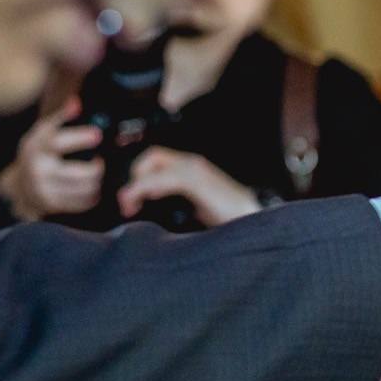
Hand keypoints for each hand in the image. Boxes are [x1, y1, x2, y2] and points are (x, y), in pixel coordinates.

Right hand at [0, 100, 102, 220]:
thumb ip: (63, 117)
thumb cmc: (40, 152)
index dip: (79, 138)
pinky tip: (92, 186)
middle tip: (102, 161)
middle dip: (97, 167)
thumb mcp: (45, 131)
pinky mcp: (52, 205)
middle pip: (79, 173)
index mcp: (37, 147)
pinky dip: (93, 194)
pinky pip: (83, 202)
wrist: (19, 184)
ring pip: (85, 189)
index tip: (97, 135)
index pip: (57, 142)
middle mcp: (38, 170)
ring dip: (98, 181)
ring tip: (98, 173)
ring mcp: (44, 190)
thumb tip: (77, 102)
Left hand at [118, 147, 262, 225]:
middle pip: (152, 156)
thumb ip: (174, 208)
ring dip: (136, 184)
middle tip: (127, 203)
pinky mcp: (198, 180)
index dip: (137, 179)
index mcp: (192, 172)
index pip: (156, 162)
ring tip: (129, 205)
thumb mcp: (194, 213)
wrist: (253, 225)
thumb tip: (147, 215)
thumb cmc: (228, 224)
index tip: (129, 204)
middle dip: (134, 176)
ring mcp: (197, 170)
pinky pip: (165, 176)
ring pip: (154, 162)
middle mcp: (193, 165)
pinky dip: (147, 187)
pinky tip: (143, 201)